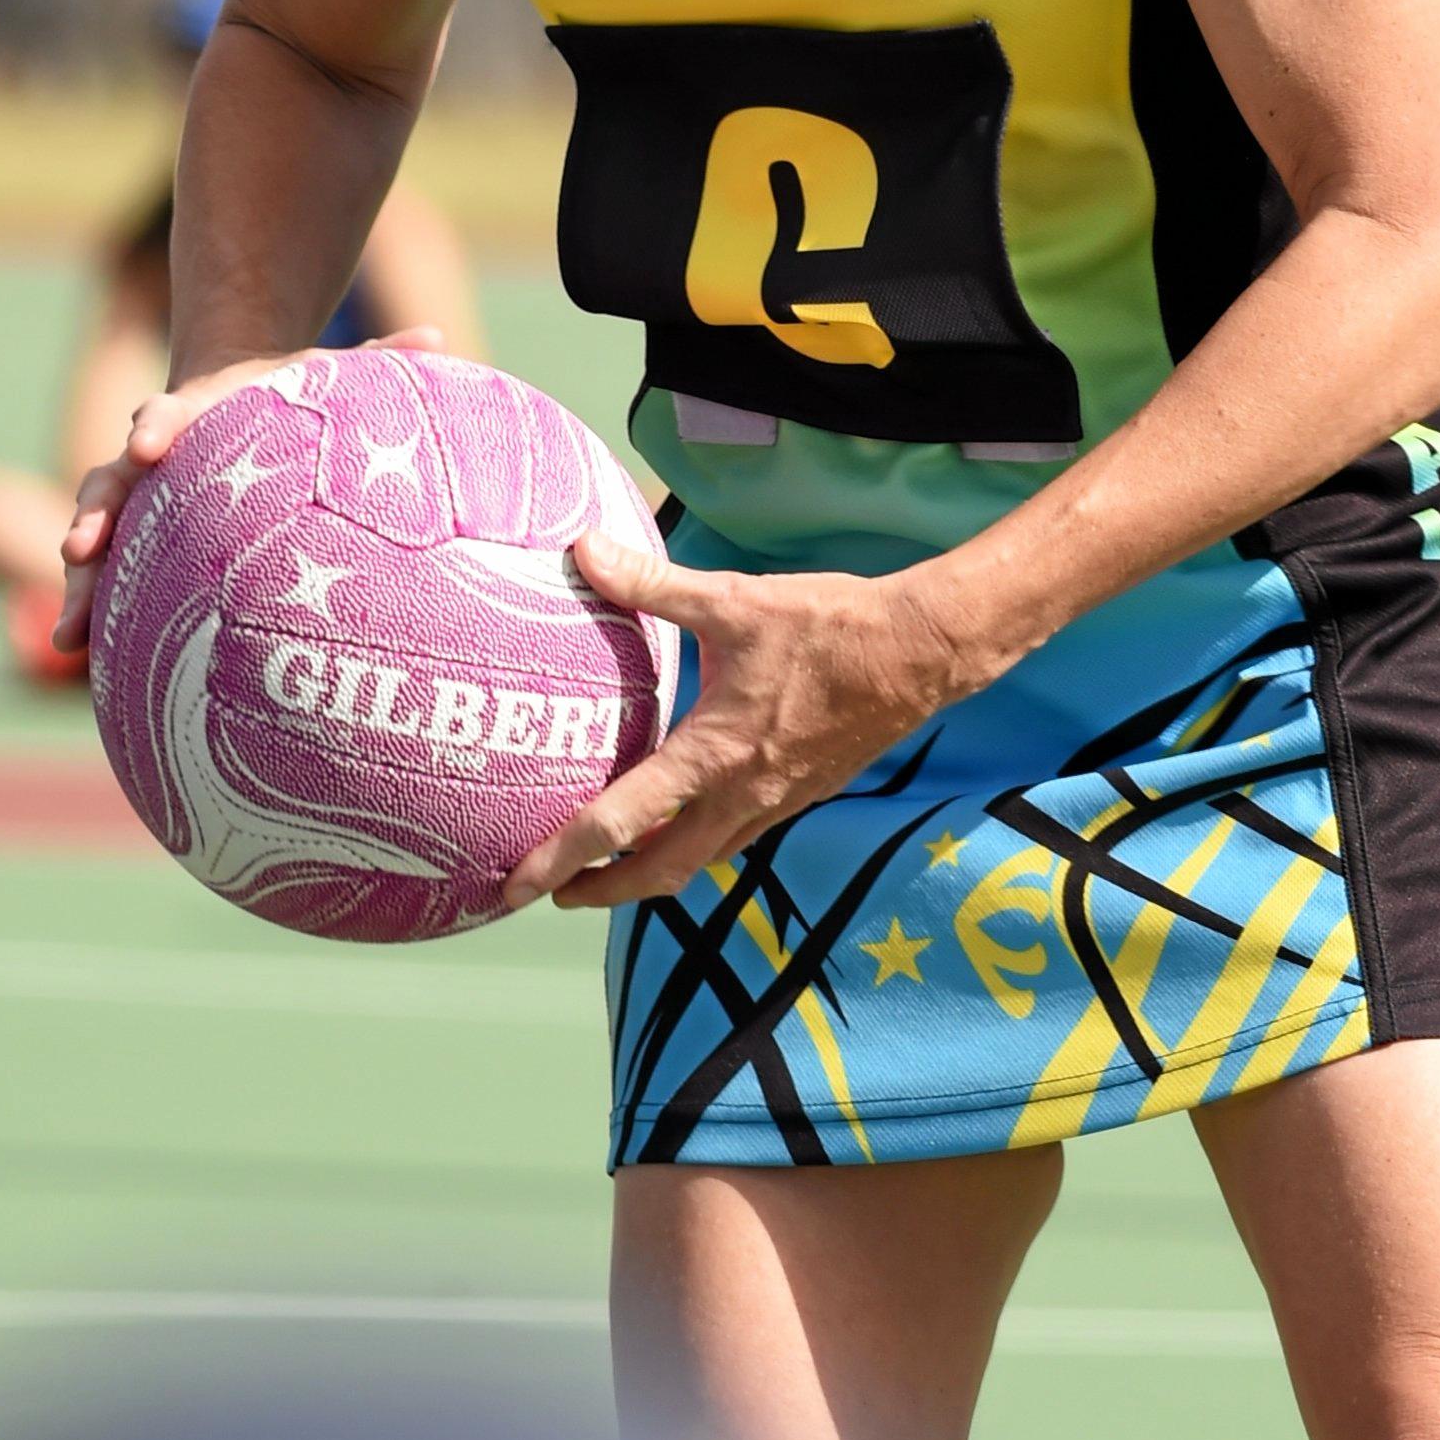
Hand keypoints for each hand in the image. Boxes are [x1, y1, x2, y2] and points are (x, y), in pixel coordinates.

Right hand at [55, 324, 446, 651]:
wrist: (229, 406)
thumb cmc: (283, 398)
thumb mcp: (323, 376)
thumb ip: (377, 362)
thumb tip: (436, 340)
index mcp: (194, 410)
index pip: (167, 413)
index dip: (156, 424)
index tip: (148, 438)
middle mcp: (151, 457)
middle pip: (112, 480)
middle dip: (96, 512)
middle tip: (82, 544)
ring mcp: (135, 500)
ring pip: (96, 534)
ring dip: (82, 578)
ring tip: (73, 629)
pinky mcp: (132, 539)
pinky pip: (105, 572)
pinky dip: (90, 606)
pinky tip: (77, 649)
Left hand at [504, 534, 969, 910]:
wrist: (921, 652)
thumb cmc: (830, 627)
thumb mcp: (733, 600)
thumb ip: (651, 584)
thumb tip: (584, 550)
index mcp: (713, 755)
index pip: (620, 823)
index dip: (562, 857)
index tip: (517, 885)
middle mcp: (742, 795)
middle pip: (658, 872)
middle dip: (600, 889)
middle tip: (551, 889)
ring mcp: (776, 802)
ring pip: (701, 860)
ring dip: (649, 871)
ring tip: (608, 864)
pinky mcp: (802, 793)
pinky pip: (735, 836)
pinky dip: (695, 842)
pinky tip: (685, 816)